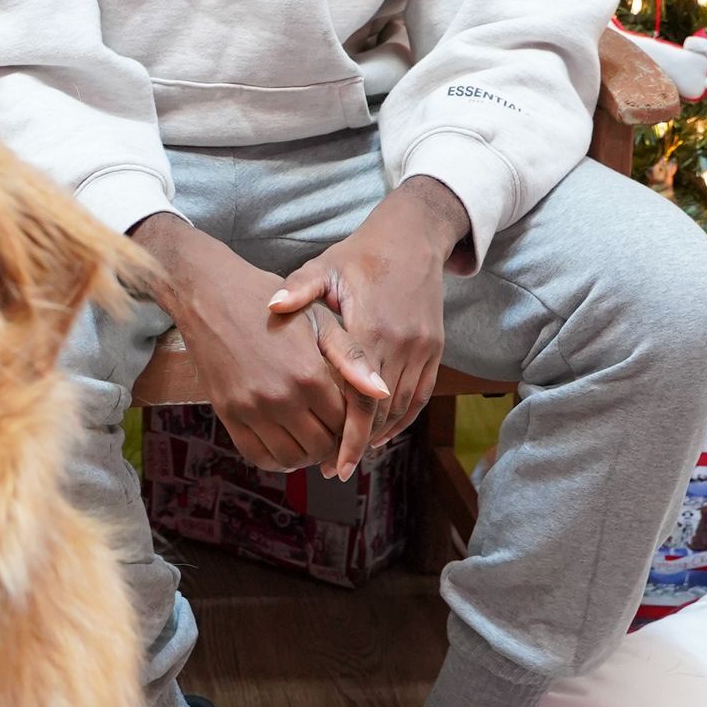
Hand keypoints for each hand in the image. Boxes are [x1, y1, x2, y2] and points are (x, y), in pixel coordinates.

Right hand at [137, 213, 388, 475]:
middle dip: (333, 444)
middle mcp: (281, 397)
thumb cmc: (272, 306)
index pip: (345, 422)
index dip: (354, 425)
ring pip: (291, 458)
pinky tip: (285, 444)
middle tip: (333, 433)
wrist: (212, 298)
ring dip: (306, 455)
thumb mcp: (318, 321)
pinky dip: (276, 459)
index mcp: (309, 374)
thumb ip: (352, 358)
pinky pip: (257, 455)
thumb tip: (383, 392)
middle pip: (321, 446)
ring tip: (311, 439)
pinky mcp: (228, 414)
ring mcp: (251, 409)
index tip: (352, 420)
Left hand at [265, 178, 469, 474]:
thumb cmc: (359, 256)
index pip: (361, 396)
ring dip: (379, 435)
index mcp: (372, 327)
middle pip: (382, 409)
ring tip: (351, 457)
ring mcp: (423, 348)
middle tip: (333, 468)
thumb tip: (272, 305)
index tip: (334, 463)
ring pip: (402, 407)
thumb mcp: (325, 267)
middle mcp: (402, 343)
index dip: (349, 434)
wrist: (412, 238)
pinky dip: (401, 419)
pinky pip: (420, 395)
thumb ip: (300, 289)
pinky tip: (380, 434)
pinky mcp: (434, 349)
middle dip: (360, 443)